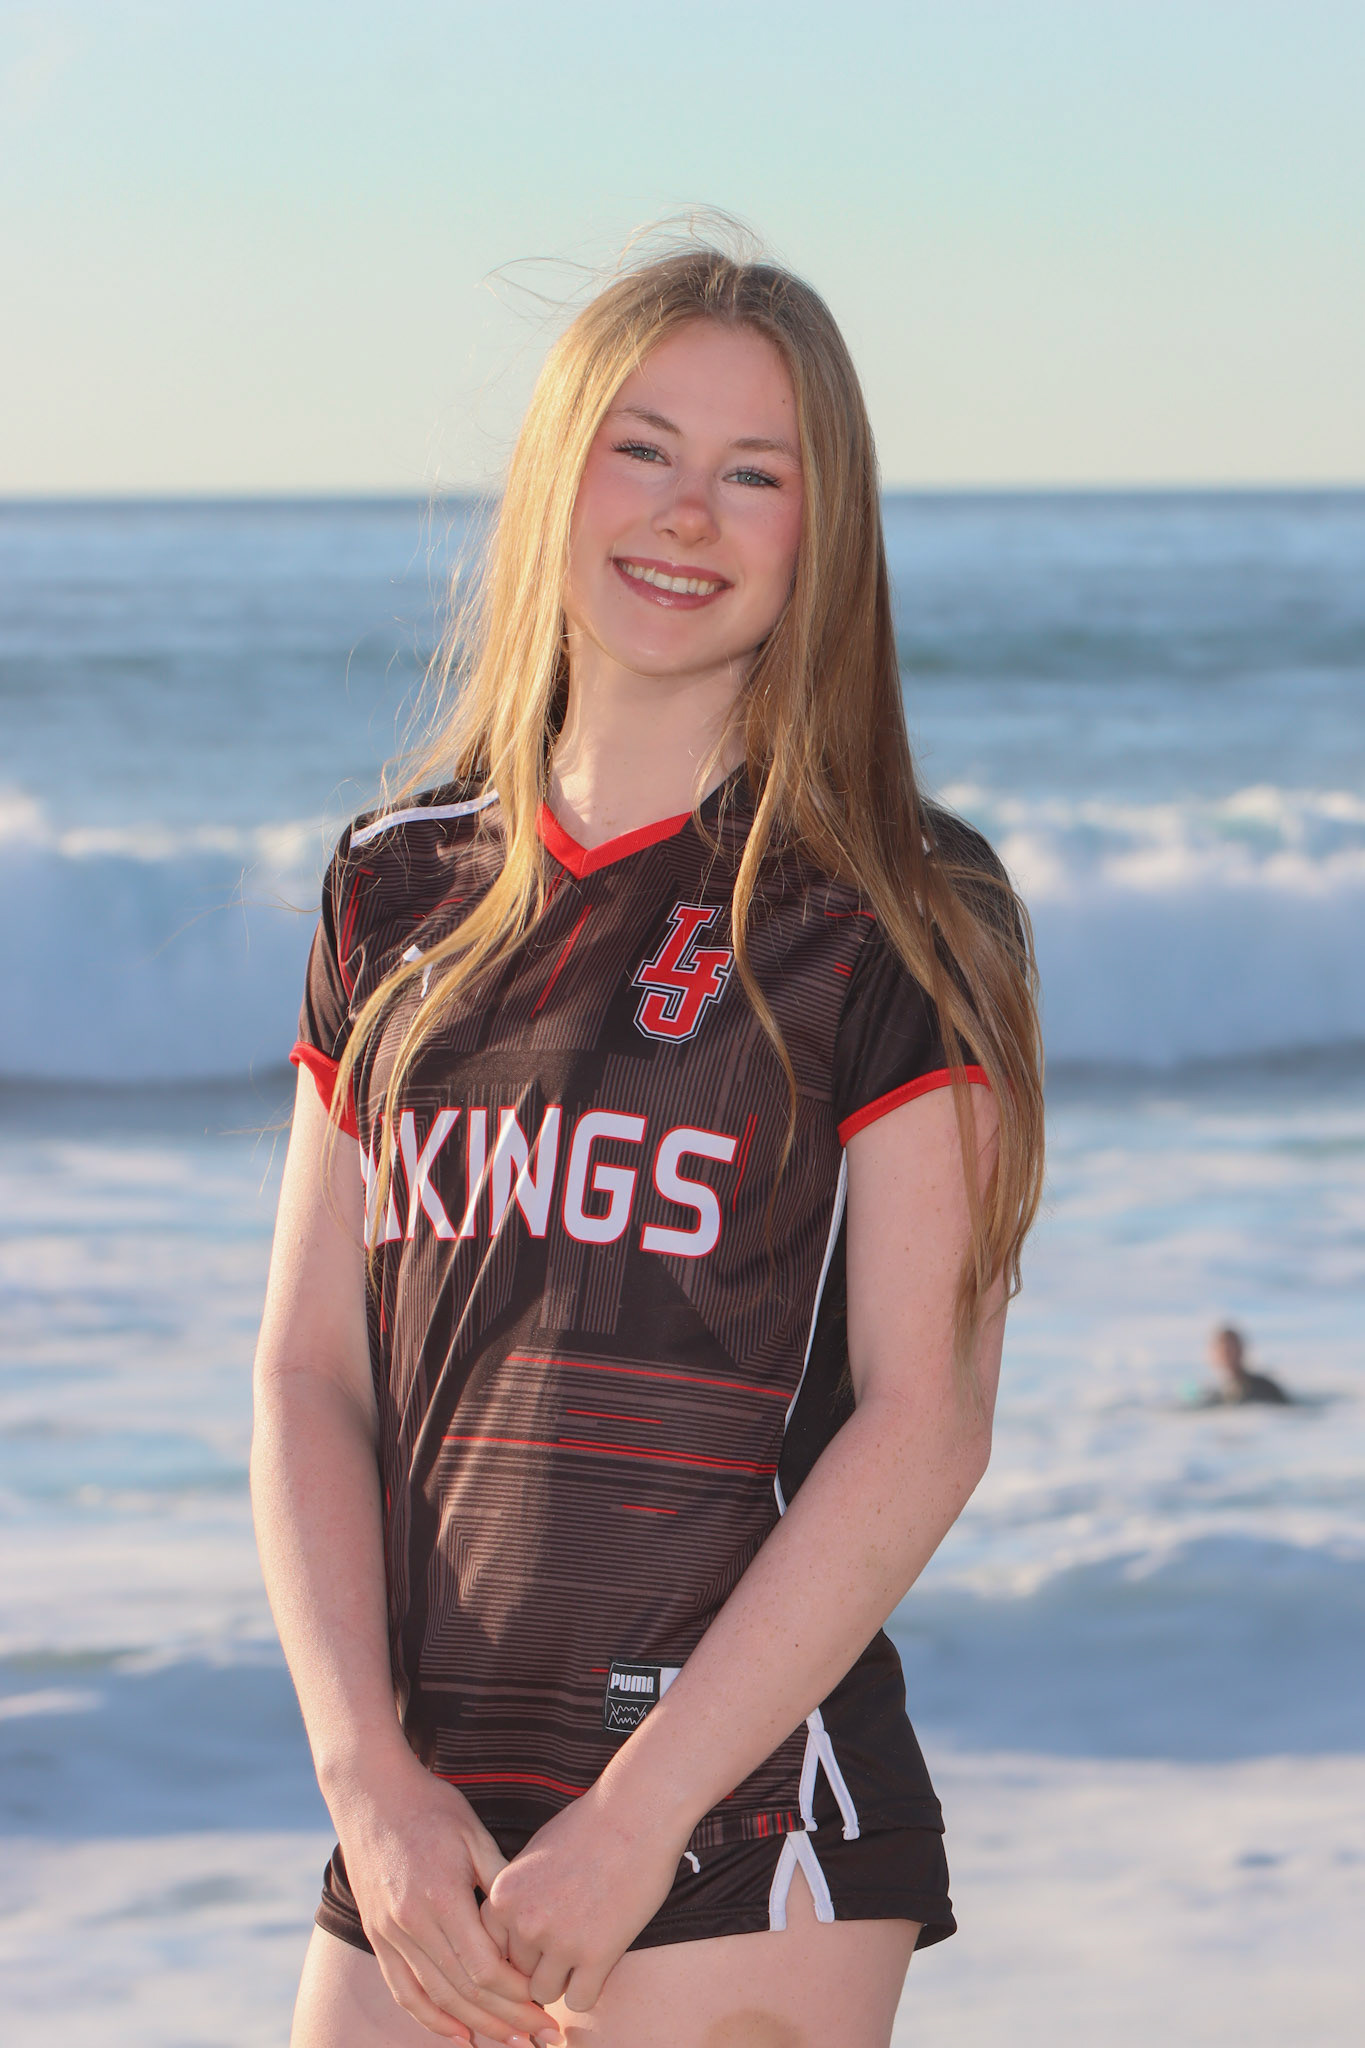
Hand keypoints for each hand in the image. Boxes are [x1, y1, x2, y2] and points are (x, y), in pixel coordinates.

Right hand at [329, 1746, 563, 2043]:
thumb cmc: (431, 1806)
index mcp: (441, 1896)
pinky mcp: (378, 1937)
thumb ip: (500, 1880)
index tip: (547, 2001)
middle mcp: (412, 1923)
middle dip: (507, 2020)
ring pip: (436, 1998)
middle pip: (464, 1991)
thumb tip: (530, 1921)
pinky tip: (460, 2036)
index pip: (483, 1966)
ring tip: (512, 2043)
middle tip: (543, 2037)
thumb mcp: (473, 1832)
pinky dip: (431, 2019)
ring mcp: (390, 1934)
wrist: (371, 1792)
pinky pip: (404, 1991)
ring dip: (476, 2026)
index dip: (517, 1992)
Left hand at [480, 1778, 690, 2012]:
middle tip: (568, 1941)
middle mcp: (524, 1920)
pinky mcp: (597, 1954)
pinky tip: (601, 1963)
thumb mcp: (534, 1855)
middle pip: (518, 1973)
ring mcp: (559, 1940)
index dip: (514, 1949)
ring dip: (563, 1979)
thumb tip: (510, 1937)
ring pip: (545, 1992)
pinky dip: (589, 1989)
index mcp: (503, 1894)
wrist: (636, 1812)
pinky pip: (580, 2001)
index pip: (491, 1949)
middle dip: (540, 1964)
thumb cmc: (589, 1827)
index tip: (534, 1942)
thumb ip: (516, 1896)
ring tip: (584, 1951)